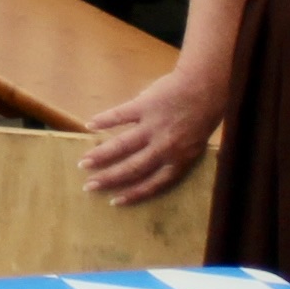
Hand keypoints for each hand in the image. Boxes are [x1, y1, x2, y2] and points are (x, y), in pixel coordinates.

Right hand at [79, 58, 224, 203]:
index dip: (134, 194)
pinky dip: (104, 120)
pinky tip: (90, 125)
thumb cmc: (203, 115)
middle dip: (109, 178)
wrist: (205, 87)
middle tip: (89, 186)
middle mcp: (164, 147)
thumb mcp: (195, 143)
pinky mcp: (143, 106)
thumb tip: (153, 159)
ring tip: (84, 162)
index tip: (114, 201)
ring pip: (122, 145)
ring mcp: (152, 127)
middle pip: (132, 168)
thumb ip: (174, 154)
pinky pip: (120, 115)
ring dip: (101, 155)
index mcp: (179, 159)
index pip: (154, 183)